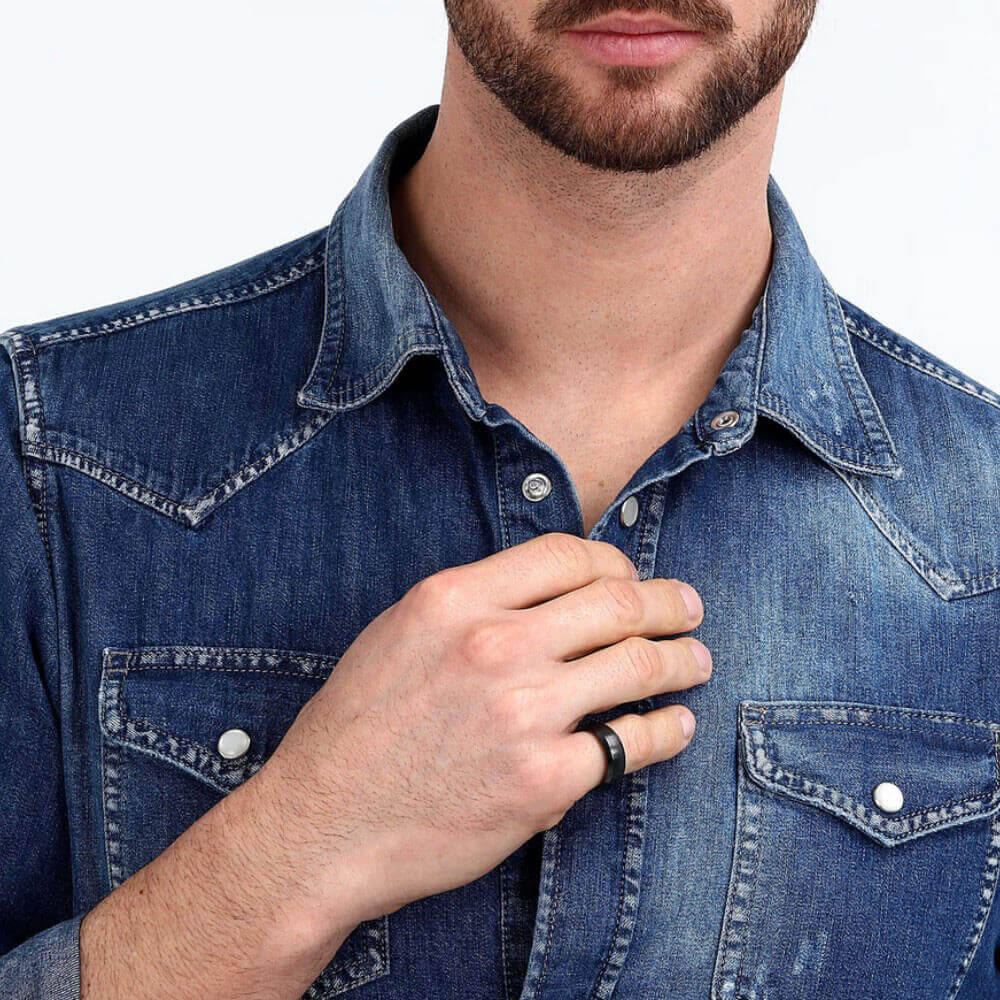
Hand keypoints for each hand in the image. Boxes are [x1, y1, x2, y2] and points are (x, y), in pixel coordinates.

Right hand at [261, 531, 708, 923]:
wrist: (323, 826)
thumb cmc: (354, 730)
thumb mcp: (398, 635)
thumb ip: (473, 604)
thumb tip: (548, 596)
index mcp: (455, 599)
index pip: (566, 554)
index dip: (613, 562)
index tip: (629, 578)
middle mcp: (495, 645)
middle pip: (616, 601)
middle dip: (667, 602)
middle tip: (688, 609)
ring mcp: (524, 713)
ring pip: (637, 664)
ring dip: (681, 659)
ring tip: (696, 661)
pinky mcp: (545, 781)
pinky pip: (633, 743)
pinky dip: (667, 730)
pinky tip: (676, 725)